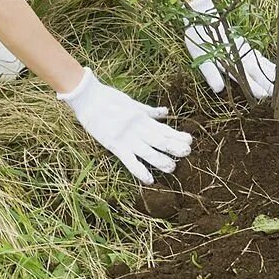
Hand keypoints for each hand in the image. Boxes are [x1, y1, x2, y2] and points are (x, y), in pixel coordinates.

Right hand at [59, 67, 192, 184]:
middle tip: (188, 152)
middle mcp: (137, 129)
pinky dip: (140, 171)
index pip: (163, 128)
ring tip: (173, 168)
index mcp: (142, 118)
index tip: (190, 140)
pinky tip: (150, 180)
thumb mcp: (133, 103)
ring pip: (148, 151)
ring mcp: (127, 138)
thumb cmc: (108, 98)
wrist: (88, 98)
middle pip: (159, 139)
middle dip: (174, 146)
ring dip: (161, 160)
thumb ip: (150, 111)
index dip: (177, 135)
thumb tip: (165, 112)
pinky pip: (129, 161)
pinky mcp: (115, 145)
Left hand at [184, 0, 275, 98]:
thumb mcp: (201, 58)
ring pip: (260, 62)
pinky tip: (271, 66)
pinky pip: (258, 55)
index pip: (246, 78)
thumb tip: (218, 88)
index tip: (265, 95)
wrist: (204, 15)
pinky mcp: (243, 45)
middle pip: (257, 71)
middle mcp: (240, 56)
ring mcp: (244, 49)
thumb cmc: (200, 39)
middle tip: (277, 93)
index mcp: (230, 62)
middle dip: (267, 82)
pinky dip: (266, 62)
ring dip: (269, 72)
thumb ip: (211, 73)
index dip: (255, 87)